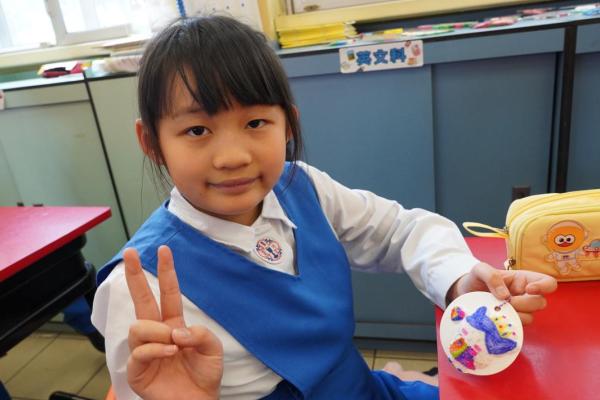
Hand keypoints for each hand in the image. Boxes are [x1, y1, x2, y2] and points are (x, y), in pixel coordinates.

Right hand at [123, 245, 222, 399]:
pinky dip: (156, 349)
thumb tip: (176, 330)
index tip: (164, 250)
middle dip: (136, 275)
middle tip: (131, 252)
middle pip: (142, 299)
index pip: (167, 293)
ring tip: (173, 343)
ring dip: (158, 330)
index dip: (166, 272)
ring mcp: (144, 351)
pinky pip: (140, 351)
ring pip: (139, 325)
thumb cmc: (204, 376)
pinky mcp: (137, 370)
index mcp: (174, 324)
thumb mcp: (212, 349)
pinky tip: (170, 352)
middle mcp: (157, 334)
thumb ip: (200, 333)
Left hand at [447, 262, 557, 324]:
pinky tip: (497, 319)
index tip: (528, 289)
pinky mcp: (511, 322)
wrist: (463, 293)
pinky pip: (518, 328)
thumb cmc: (476, 279)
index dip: (544, 286)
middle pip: (540, 303)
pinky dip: (509, 324)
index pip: (548, 282)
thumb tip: (505, 295)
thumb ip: (491, 276)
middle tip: (508, 302)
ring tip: (499, 310)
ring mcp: (519, 310)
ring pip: (530, 317)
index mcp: (523, 279)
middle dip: (524, 304)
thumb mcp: (479, 270)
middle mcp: (525, 295)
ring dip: (516, 315)